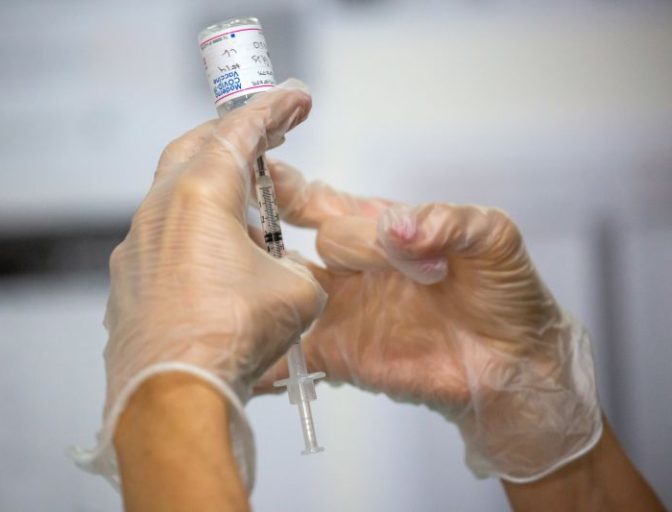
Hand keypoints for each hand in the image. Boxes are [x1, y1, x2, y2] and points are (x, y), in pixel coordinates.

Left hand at [75, 82, 326, 491]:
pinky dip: (192, 238)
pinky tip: (216, 269)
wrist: (173, 397)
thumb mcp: (294, 293)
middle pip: (194, 150)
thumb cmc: (232, 336)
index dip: (272, 109)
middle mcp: (158, 212)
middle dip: (234, 139)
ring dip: (213, 195)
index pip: (239, 132)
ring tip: (251, 221)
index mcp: (199, 196)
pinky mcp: (127, 283)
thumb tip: (281, 273)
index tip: (295, 97)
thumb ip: (293, 267)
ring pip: (174, 198)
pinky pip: (162, 242)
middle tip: (269, 141)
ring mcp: (135, 248)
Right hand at [259, 161, 601, 481]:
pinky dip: (267, 347)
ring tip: (243, 284)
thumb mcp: (492, 237)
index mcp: (377, 228)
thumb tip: (402, 229)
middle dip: (330, 244)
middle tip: (370, 261)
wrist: (514, 366)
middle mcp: (350, 265)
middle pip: (307, 242)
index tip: (258, 173)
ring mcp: (339, 309)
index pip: (317, 199)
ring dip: (263, 285)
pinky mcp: (338, 352)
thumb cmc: (504, 292)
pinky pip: (292, 347)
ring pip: (284, 289)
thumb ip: (450, 221)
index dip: (284, 186)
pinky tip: (247, 343)